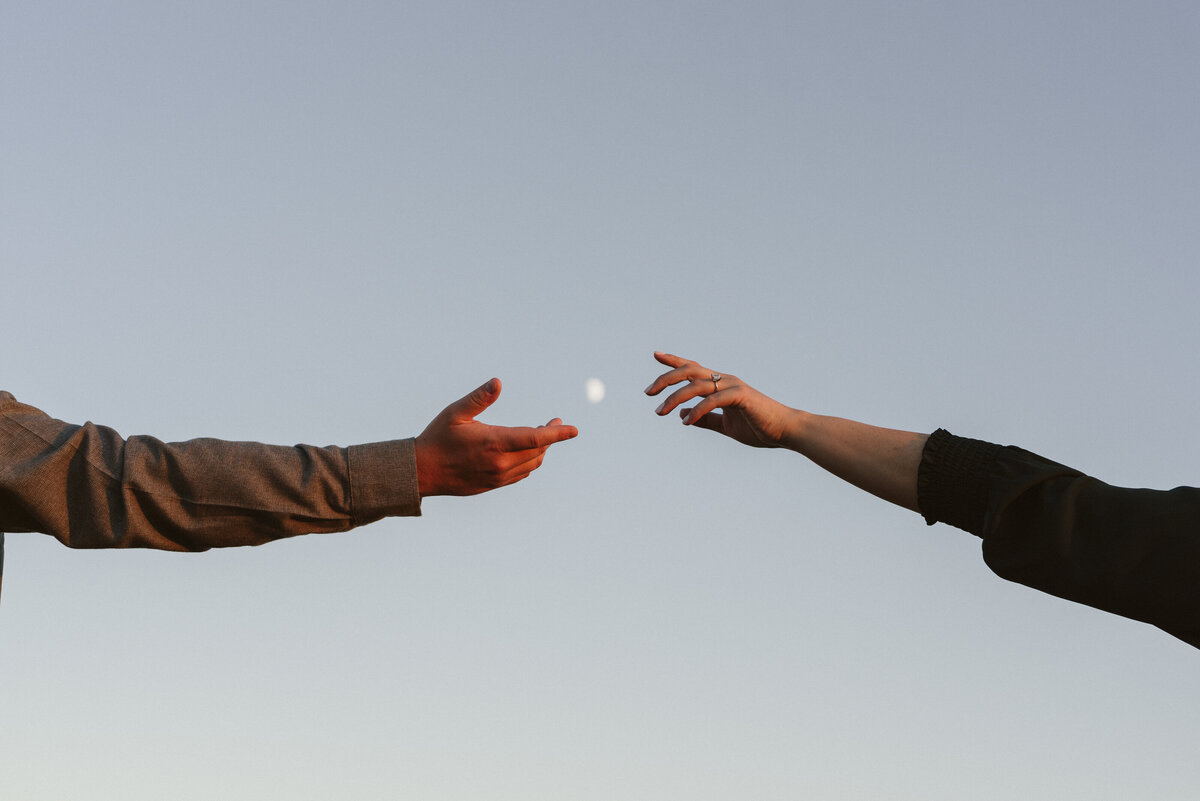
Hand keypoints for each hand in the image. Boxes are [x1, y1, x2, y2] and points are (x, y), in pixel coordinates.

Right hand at [415, 378, 577, 496]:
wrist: (421, 472)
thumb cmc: (437, 437)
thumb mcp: (455, 412)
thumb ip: (479, 398)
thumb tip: (498, 382)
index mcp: (494, 443)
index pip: (535, 438)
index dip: (557, 433)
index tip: (574, 429)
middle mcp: (500, 463)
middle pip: (538, 451)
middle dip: (551, 437)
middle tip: (554, 422)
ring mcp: (497, 477)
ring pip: (532, 464)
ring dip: (541, 450)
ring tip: (542, 435)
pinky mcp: (493, 485)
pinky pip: (521, 474)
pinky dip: (530, 462)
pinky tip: (527, 452)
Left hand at [644, 351, 800, 448]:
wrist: (785, 432)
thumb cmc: (759, 427)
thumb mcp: (725, 426)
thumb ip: (704, 419)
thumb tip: (683, 415)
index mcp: (720, 384)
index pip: (693, 368)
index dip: (674, 360)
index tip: (655, 354)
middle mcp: (724, 380)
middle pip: (689, 370)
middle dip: (665, 378)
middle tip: (648, 393)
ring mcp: (733, 386)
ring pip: (696, 385)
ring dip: (674, 398)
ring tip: (660, 412)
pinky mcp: (741, 396)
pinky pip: (713, 400)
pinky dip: (697, 410)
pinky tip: (686, 423)